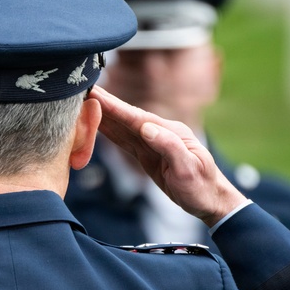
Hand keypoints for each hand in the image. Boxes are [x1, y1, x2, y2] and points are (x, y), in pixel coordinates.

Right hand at [90, 86, 245, 225]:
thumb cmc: (201, 186)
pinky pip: (123, 140)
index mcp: (170, 131)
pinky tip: (96, 123)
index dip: (114, 107)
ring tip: (81, 102)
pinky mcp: (146, 154)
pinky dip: (108, 131)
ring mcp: (152, 142)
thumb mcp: (188, 168)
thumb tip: (145, 128)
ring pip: (122, 126)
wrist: (210, 200)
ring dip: (102, 114)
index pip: (136, 117)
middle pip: (126, 117)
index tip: (96, 94)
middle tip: (80, 88)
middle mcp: (159, 132)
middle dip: (103, 103)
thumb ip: (168, 146)